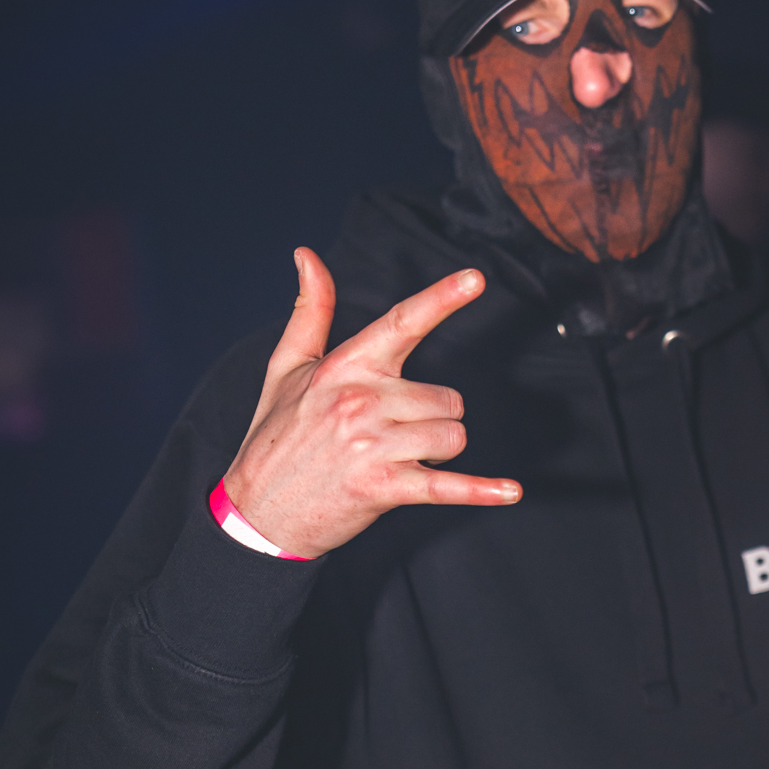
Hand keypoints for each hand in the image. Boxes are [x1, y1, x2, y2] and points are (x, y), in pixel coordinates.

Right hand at [223, 249, 520, 557]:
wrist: (257, 512)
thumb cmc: (277, 436)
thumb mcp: (287, 369)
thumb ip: (309, 311)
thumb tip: (307, 256)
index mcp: (345, 368)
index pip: (401, 323)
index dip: (442, 299)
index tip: (476, 278)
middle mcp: (361, 401)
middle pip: (446, 400)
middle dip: (433, 419)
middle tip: (391, 436)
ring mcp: (374, 446)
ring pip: (452, 437)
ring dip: (437, 452)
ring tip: (396, 460)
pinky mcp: (384, 487)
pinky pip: (447, 485)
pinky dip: (481, 491)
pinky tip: (510, 492)